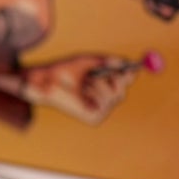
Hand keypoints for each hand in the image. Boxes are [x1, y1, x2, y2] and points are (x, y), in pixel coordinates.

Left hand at [20, 54, 139, 124]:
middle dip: (120, 78)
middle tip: (120, 69)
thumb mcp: (88, 62)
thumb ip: (107, 62)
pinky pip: (108, 102)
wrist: (47, 81)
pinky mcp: (94, 117)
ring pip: (116, 95)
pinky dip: (98, 92)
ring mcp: (98, 110)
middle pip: (122, 90)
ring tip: (87, 79)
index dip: (128, 75)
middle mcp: (100, 100)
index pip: (121, 82)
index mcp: (99, 87)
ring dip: (104, 83)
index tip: (132, 67)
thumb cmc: (64, 71)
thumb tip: (124, 61)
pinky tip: (84, 90)